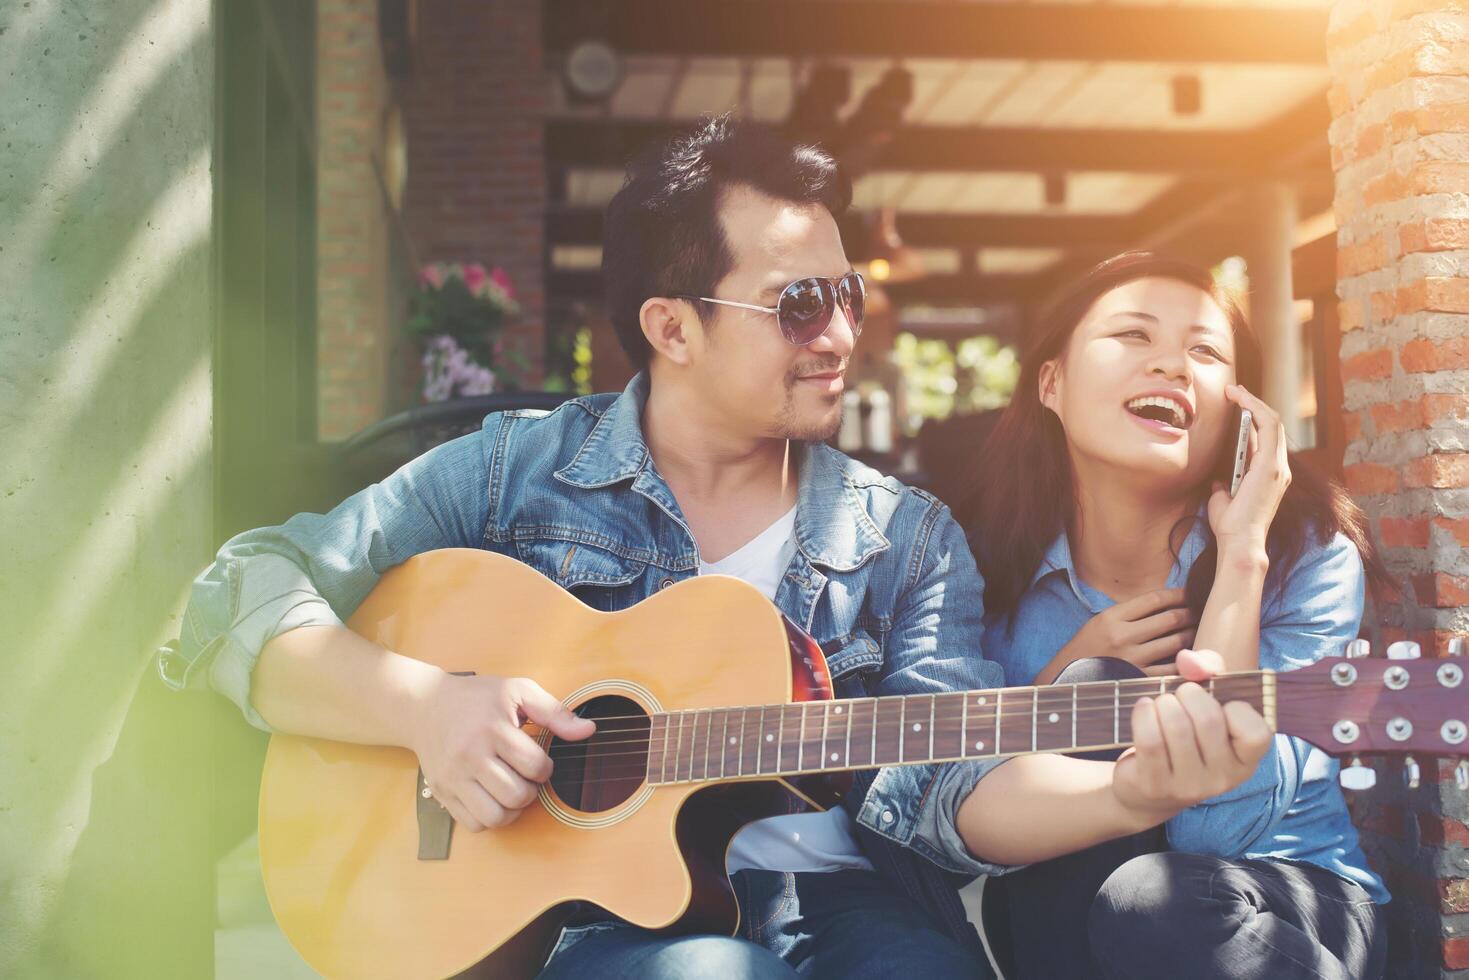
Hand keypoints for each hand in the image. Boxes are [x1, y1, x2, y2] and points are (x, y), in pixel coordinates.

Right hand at [411, 674, 594, 831]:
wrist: (424, 705)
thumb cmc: (477, 698)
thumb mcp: (518, 691)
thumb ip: (555, 712)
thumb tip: (589, 730)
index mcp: (493, 728)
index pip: (534, 765)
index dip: (545, 768)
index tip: (538, 761)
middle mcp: (470, 755)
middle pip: (516, 795)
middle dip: (531, 790)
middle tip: (526, 777)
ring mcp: (453, 777)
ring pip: (495, 816)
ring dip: (513, 810)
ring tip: (512, 791)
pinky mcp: (442, 792)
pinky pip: (473, 824)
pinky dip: (490, 818)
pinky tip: (493, 798)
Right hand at [1034, 588, 1194, 683]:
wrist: (1064, 680)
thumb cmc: (1085, 650)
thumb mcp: (1099, 624)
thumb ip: (1127, 614)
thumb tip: (1164, 605)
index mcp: (1111, 617)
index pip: (1154, 599)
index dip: (1177, 594)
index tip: (1189, 593)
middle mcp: (1122, 635)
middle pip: (1169, 618)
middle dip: (1190, 613)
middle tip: (1201, 612)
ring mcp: (1131, 659)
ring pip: (1175, 642)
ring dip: (1192, 635)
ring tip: (1199, 631)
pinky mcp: (1138, 679)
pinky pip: (1171, 669)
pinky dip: (1186, 662)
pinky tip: (1193, 657)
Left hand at [1111, 649, 1271, 822]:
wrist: (1145, 783)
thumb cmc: (1185, 732)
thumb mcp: (1206, 698)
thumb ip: (1209, 668)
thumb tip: (1189, 660)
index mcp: (1246, 760)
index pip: (1258, 733)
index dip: (1237, 709)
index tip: (1220, 704)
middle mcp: (1224, 778)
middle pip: (1209, 720)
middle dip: (1188, 694)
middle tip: (1179, 695)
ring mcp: (1190, 787)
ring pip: (1177, 727)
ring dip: (1163, 704)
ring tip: (1160, 704)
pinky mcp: (1157, 786)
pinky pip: (1150, 741)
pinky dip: (1143, 715)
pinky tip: (1143, 709)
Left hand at [1207, 384, 1289, 557]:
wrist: (1239, 541)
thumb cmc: (1231, 526)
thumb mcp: (1224, 500)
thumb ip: (1225, 488)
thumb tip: (1218, 482)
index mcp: (1269, 475)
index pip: (1266, 439)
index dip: (1253, 418)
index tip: (1236, 405)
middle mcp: (1279, 468)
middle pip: (1273, 426)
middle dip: (1254, 404)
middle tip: (1235, 390)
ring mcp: (1278, 467)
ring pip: (1273, 422)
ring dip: (1254, 402)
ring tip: (1235, 390)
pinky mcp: (1271, 466)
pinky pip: (1269, 427)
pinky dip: (1255, 410)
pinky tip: (1240, 400)